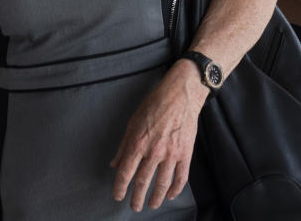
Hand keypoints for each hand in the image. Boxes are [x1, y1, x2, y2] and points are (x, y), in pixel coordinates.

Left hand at [111, 60, 207, 211]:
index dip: (120, 187)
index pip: (125, 172)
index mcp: (138, 143)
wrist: (181, 95)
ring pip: (162, 184)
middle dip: (137, 198)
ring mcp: (171, 154)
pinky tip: (170, 195)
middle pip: (143, 182)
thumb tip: (115, 163)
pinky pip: (181, 177)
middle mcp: (154, 152)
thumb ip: (124, 145)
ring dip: (155, 198)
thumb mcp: (132, 122)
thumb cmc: (155, 105)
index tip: (118, 196)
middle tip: (134, 207)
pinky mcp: (186, 153)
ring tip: (151, 205)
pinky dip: (175, 189)